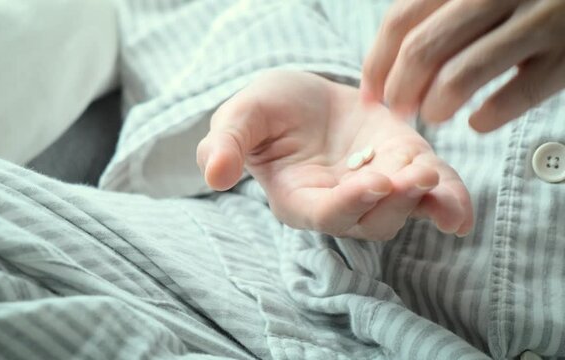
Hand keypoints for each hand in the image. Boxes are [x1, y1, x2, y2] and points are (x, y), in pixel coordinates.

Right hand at [196, 70, 472, 239]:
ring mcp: (376, 188)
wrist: (307, 95)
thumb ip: (225, 144)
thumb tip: (214, 177)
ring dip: (421, 201)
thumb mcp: (241, 116)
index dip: (349, 205)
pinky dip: (448, 203)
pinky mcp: (403, 167)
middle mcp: (340, 204)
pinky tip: (459, 211)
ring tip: (430, 176)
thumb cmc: (268, 110)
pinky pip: (430, 195)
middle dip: (392, 204)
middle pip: (371, 222)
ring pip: (402, 212)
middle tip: (410, 176)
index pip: (325, 216)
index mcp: (299, 199)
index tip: (372, 182)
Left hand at [361, 0, 564, 131]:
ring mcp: (540, 21)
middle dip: (400, 90)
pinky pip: (514, 97)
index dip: (377, 64)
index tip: (370, 93)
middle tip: (399, 109)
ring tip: (434, 114)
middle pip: (423, 50)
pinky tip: (477, 121)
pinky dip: (486, 118)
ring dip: (435, 107)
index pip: (401, 20)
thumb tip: (382, 69)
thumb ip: (435, 11)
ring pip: (460, 76)